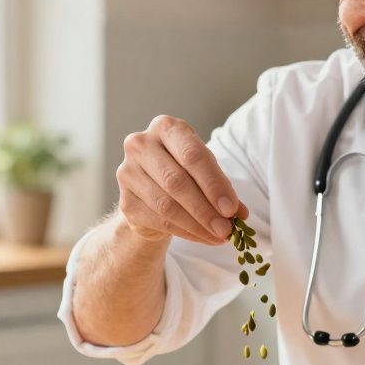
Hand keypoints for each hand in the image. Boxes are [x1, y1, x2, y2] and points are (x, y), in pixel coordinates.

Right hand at [116, 115, 245, 245]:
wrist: (152, 190)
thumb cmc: (185, 172)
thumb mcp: (206, 171)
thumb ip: (222, 188)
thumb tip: (239, 213)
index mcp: (165, 127)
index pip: (192, 155)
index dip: (213, 184)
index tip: (231, 208)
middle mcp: (141, 144)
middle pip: (176, 181)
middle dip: (206, 209)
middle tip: (227, 228)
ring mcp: (127, 172)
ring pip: (166, 205)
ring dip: (197, 225)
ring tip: (219, 236)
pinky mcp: (125, 202)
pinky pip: (158, 221)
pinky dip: (185, 232)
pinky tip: (203, 237)